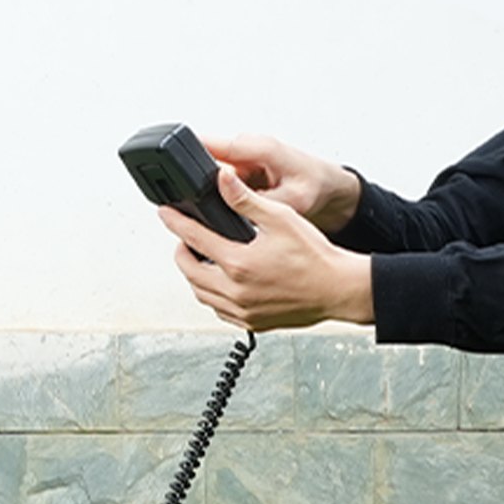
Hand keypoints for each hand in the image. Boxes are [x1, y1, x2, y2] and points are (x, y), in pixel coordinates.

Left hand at [163, 166, 373, 331]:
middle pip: (189, 271)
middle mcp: (236, 291)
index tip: (166, 213)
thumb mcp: (280, 218)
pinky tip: (221, 284)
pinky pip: (220, 311)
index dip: (175, 222)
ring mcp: (243, 310)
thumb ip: (245, 200)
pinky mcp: (252, 323)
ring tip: (200, 259)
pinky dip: (213, 296)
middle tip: (183, 238)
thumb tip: (222, 180)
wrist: (338, 289)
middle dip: (181, 251)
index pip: (193, 238)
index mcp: (238, 263)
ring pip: (201, 294)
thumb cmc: (315, 257)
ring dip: (195, 275)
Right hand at [198, 133, 360, 233]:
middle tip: (200, 203)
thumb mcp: (294, 199)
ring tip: (225, 206)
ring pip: (211, 173)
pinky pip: (220, 180)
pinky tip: (232, 207)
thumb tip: (238, 208)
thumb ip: (264, 202)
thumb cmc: (315, 185)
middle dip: (198, 181)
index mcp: (258, 147)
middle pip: (205, 159)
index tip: (170, 165)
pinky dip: (221, 194)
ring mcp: (242, 158)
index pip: (212, 144)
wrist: (327, 185)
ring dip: (212, 190)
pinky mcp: (241, 169)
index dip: (187, 153)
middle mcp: (246, 148)